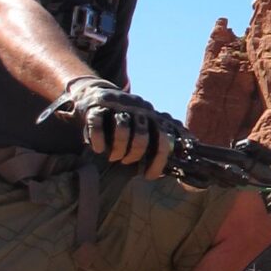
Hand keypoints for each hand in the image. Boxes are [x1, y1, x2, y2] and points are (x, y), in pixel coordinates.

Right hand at [53, 77, 174, 175]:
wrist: (94, 94)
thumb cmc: (122, 120)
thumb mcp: (143, 126)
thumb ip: (158, 140)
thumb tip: (176, 162)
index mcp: (152, 115)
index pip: (163, 139)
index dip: (158, 160)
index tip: (149, 176)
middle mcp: (137, 108)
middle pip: (142, 136)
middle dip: (135, 154)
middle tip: (126, 162)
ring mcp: (116, 105)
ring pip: (122, 130)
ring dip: (118, 149)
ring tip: (113, 157)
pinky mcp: (95, 106)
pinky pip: (97, 124)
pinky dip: (98, 140)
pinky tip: (98, 149)